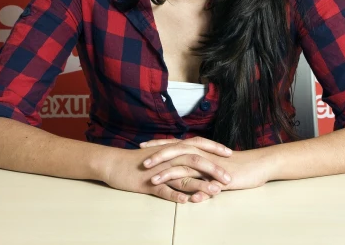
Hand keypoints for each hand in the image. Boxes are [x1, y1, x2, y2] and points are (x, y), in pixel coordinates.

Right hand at [101, 144, 231, 203]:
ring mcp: (159, 170)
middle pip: (195, 160)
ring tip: (214, 191)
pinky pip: (163, 190)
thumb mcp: (161, 156)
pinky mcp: (149, 183)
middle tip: (228, 178)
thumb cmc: (139, 161)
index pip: (198, 145)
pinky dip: (174, 195)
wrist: (114, 162)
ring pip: (182, 176)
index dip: (214, 148)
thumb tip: (193, 158)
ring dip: (199, 184)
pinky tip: (185, 201)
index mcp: (172, 149)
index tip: (230, 153)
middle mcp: (168, 158)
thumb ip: (177, 156)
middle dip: (213, 168)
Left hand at [141, 137, 273, 195]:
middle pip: (174, 150)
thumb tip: (190, 180)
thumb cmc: (237, 167)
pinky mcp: (214, 175)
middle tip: (140, 159)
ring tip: (151, 177)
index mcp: (199, 149)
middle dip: (156, 154)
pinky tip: (176, 192)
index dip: (158, 144)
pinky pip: (197, 179)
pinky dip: (186, 185)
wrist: (256, 166)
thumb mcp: (214, 169)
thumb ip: (200, 172)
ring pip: (182, 164)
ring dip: (166, 171)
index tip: (143, 145)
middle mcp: (201, 153)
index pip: (175, 144)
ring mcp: (207, 163)